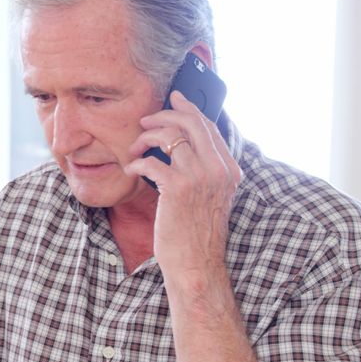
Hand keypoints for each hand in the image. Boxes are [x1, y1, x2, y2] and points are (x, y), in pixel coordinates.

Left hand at [124, 90, 241, 278]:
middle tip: (144, 121)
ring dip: (144, 139)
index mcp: (229, 170)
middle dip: (163, 115)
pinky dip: (136, 163)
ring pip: (169, 136)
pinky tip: (131, 170)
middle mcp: (218, 169)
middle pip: (190, 122)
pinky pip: (150, 161)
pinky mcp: (177, 188)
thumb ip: (205, 171)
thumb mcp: (211, 197)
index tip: (174, 97)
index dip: (189, 108)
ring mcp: (199, 177)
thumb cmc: (197, 233)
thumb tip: (184, 145)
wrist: (197, 264)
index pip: (209, 126)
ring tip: (134, 149)